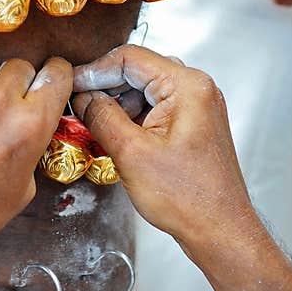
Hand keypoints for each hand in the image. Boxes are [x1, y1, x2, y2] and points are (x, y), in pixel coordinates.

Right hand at [72, 46, 291, 290]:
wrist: (220, 232)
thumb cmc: (189, 198)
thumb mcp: (131, 153)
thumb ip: (102, 117)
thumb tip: (83, 98)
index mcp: (187, 86)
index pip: (131, 58)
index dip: (95, 70)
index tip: (71, 85)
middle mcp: (197, 90)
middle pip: (139, 71)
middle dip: (105, 88)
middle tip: (77, 105)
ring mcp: (198, 108)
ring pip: (146, 91)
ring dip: (118, 104)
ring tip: (93, 125)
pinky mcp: (194, 126)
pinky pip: (156, 109)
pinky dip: (133, 118)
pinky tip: (115, 137)